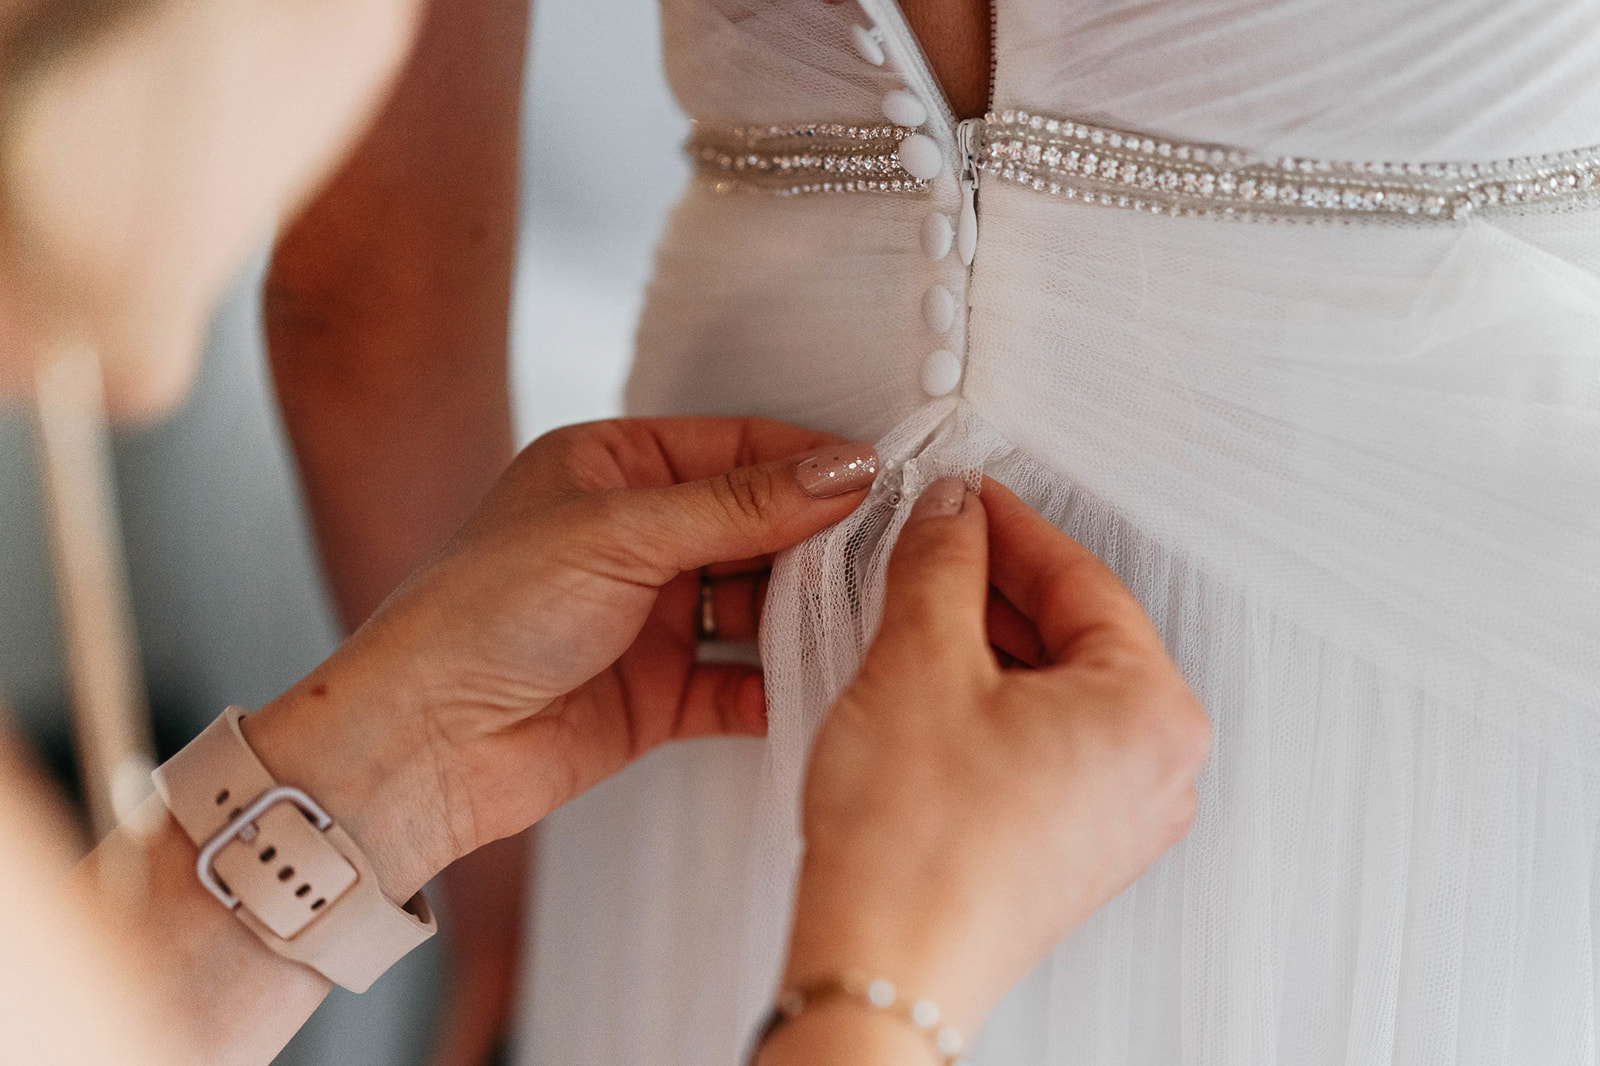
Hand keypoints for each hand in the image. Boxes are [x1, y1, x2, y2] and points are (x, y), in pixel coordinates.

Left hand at [244, 417, 878, 900]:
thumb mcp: (618, 535)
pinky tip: (824, 682)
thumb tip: (846, 469)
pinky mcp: (659, 693)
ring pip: (757, 605)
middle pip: (757, 527)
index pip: (737, 449)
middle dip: (821, 541)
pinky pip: (740, 681)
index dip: (811, 462)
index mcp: (613, 469)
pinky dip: (780, 684)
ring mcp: (650, 618)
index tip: (886, 478)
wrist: (418, 745)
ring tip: (870, 617)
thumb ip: (739, 505)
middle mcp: (636, 538)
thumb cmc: (482, 612)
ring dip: (807, 614)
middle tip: (896, 551)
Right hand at [777, 477, 1209, 1051]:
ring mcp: (1119, 815)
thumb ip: (942, 562)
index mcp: (1151, 711)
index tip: (961, 498)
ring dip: (987, 643)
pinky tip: (930, 689)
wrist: (882, 969)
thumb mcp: (920, 660)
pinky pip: (1044, 741)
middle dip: (993, 586)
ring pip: (1056, 688)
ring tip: (914, 616)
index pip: (1081, 578)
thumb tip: (953, 516)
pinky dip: (992, 702)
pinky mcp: (1074, 847)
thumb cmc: (915, 850)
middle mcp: (1156, 768)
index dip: (1006, 524)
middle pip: (1076, 634)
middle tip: (929, 547)